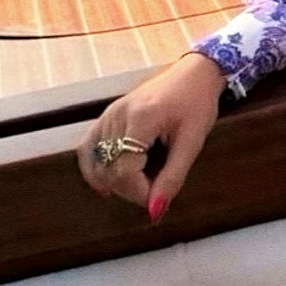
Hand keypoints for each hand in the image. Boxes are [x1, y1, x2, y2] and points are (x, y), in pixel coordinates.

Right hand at [76, 52, 226, 220]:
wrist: (193, 74)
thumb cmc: (197, 104)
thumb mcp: (192, 142)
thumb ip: (172, 177)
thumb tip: (154, 211)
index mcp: (140, 119)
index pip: (124, 171)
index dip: (139, 193)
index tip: (160, 199)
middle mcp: (117, 115)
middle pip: (108, 169)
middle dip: (130, 190)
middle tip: (155, 192)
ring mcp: (108, 114)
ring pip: (96, 162)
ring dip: (115, 182)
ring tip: (139, 186)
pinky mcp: (107, 115)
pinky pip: (88, 147)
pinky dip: (93, 168)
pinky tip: (105, 184)